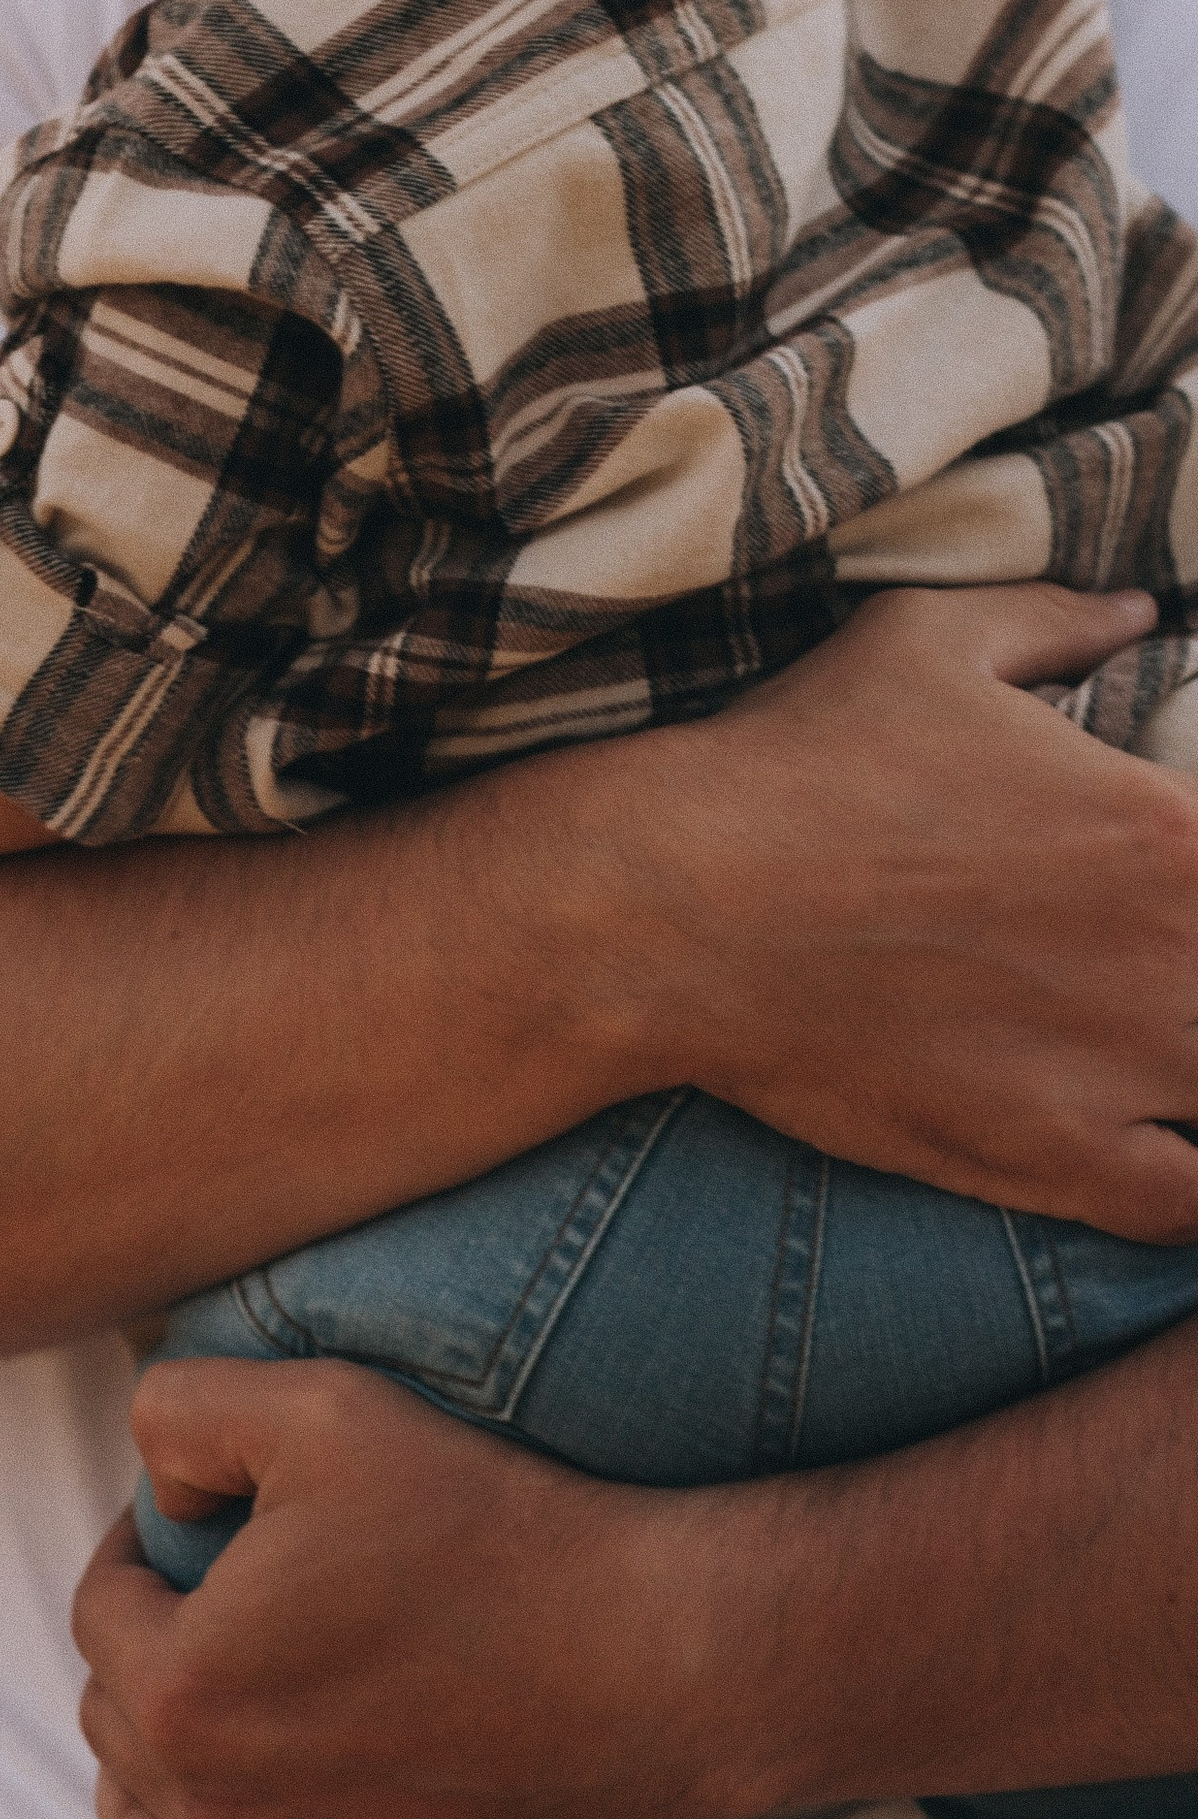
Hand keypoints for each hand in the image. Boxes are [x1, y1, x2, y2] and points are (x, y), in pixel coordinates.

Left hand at [75, 1355, 744, 1818]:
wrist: (648, 1670)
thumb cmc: (490, 1530)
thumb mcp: (322, 1409)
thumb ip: (183, 1411)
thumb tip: (150, 1489)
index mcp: (186, 1684)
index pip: (100, 1608)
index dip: (138, 1548)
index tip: (200, 1525)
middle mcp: (212, 1809)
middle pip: (111, 1717)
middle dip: (146, 1650)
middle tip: (219, 1603)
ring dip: (142, 1765)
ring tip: (194, 1705)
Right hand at [580, 581, 1197, 1240]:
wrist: (674, 904)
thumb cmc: (798, 762)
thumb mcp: (926, 642)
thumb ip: (1056, 622)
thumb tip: (1137, 612)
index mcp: (1169, 825)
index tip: (1161, 892)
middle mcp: (1177, 954)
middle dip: (1192, 968)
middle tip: (1126, 963)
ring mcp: (1124, 1069)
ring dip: (1192, 1069)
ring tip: (1139, 1050)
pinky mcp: (1053, 1156)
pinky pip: (1183, 1206)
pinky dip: (1179, 1182)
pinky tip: (1140, 1144)